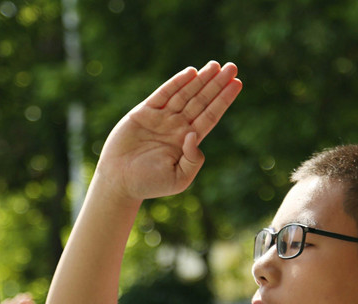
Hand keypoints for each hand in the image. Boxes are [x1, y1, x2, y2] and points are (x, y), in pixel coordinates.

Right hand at [95, 61, 241, 201]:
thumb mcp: (180, 178)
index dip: (223, 100)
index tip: (237, 84)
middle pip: (202, 100)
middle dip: (216, 84)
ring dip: (201, 79)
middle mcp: (177, 126)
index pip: (210, 116)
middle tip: (232, 67)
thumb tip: (195, 134)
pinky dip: (177, 82)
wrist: (120, 181)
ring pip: (185, 94)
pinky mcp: (144, 113)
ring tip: (216, 65)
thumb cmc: (150, 184)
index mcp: (188, 141)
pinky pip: (163, 94)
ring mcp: (161, 118)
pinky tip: (191, 72)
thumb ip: (193, 160)